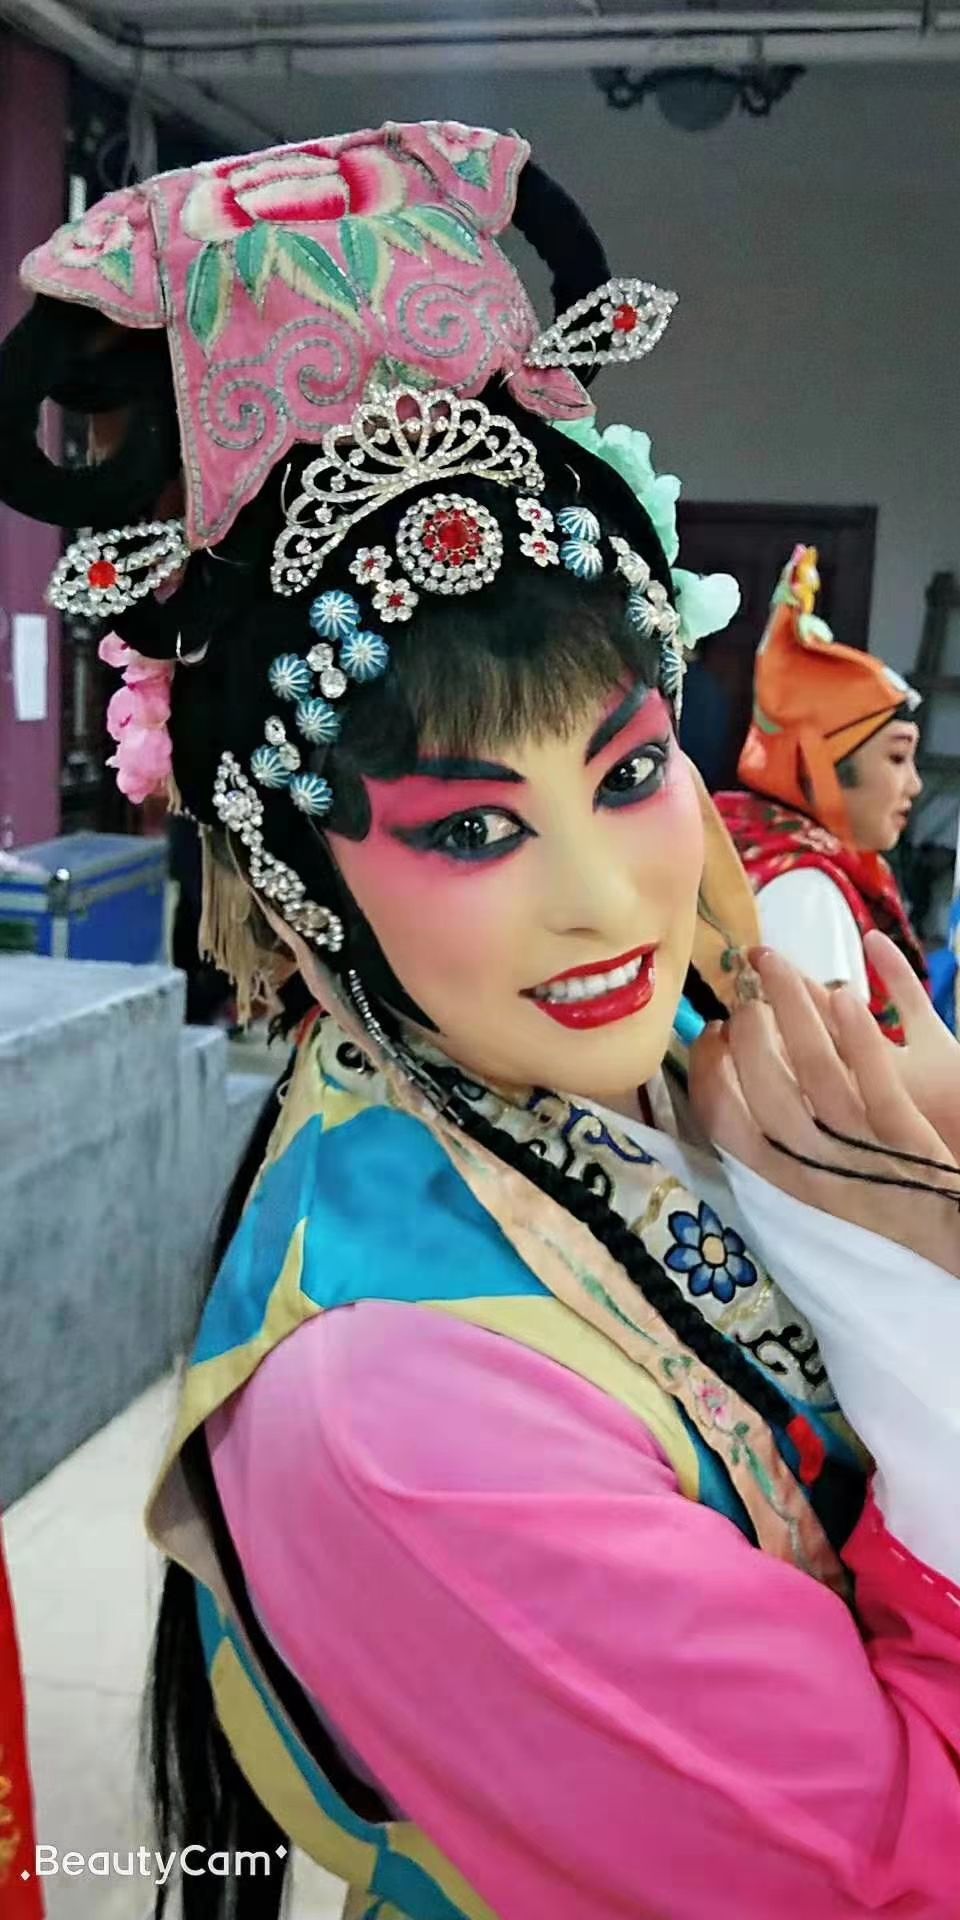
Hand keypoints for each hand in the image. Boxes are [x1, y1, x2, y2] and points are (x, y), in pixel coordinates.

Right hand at [688, 946, 959, 1276]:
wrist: (945, 1240)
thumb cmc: (874, 1205)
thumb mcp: (812, 1186)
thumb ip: (775, 1142)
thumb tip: (737, 1077)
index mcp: (781, 1179)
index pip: (722, 1119)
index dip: (708, 1068)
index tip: (712, 1031)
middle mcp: (813, 1167)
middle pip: (765, 1086)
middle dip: (749, 1029)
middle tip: (750, 993)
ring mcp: (860, 1150)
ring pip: (816, 1070)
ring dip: (793, 1010)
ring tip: (778, 967)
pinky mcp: (906, 1137)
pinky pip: (877, 1080)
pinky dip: (858, 1036)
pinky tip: (846, 994)